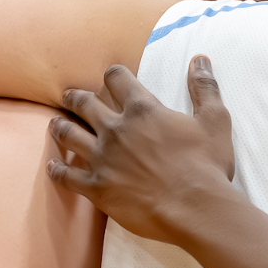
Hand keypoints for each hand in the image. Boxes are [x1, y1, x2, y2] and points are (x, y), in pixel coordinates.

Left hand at [47, 56, 238, 244]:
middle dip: (75, 97)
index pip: (117, 78)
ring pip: (69, 135)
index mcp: (142, 109)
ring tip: (55, 124)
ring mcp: (102, 158)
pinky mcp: (96, 187)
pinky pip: (67, 176)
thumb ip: (205, 87)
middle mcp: (115, 129)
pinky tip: (52, 167)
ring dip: (60, 127)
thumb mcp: (215, 121)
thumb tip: (200, 59)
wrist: (194, 208)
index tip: (111, 76)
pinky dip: (57, 170)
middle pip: (85, 104)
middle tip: (69, 95)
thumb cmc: (207, 166)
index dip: (113, 74)